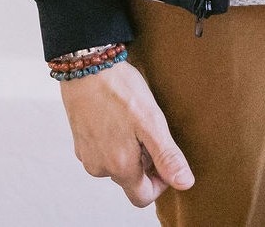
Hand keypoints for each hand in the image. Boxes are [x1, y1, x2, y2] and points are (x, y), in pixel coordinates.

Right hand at [60, 59, 193, 205]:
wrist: (87, 65)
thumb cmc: (119, 90)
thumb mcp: (151, 121)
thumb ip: (167, 156)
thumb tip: (184, 182)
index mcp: (119, 167)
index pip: (142, 197)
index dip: (159, 182)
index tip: (163, 156)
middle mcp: (99, 167)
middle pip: (129, 180)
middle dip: (144, 160)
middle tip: (148, 128)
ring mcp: (87, 155)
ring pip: (115, 164)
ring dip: (128, 149)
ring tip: (132, 119)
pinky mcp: (80, 141)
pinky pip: (102, 151)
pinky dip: (113, 140)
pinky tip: (117, 116)